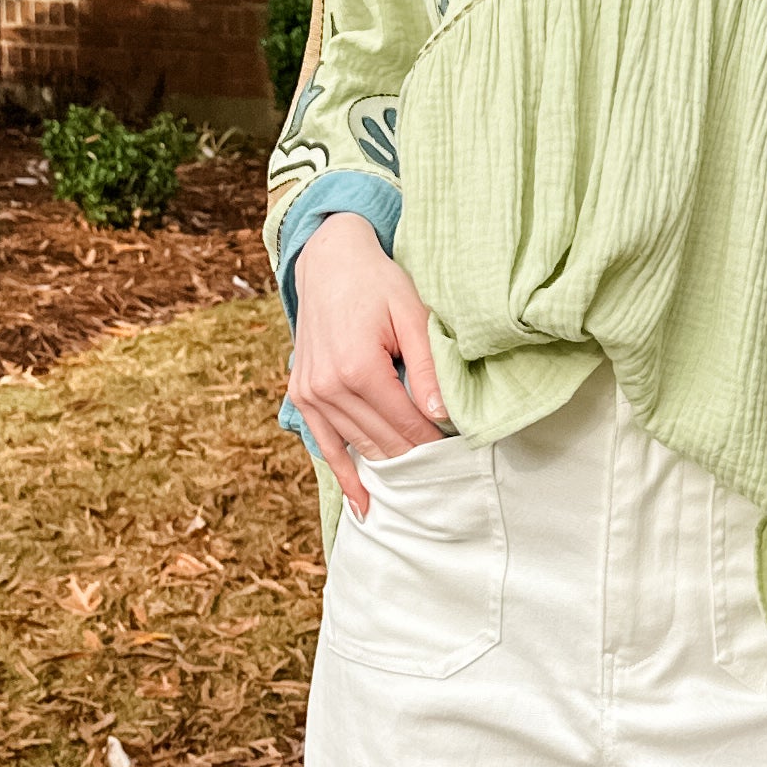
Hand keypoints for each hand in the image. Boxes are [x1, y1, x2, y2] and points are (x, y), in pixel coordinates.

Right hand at [287, 211, 444, 516]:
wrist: (328, 263)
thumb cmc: (378, 284)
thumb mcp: (412, 315)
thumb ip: (427, 367)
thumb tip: (443, 416)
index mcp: (358, 368)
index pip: (409, 423)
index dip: (438, 442)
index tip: (464, 456)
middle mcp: (329, 387)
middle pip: (384, 440)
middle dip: (418, 458)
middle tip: (451, 478)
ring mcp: (310, 394)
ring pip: (360, 446)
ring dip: (389, 467)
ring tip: (420, 491)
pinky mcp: (301, 396)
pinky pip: (326, 444)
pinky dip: (346, 474)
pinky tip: (364, 504)